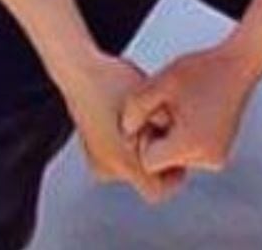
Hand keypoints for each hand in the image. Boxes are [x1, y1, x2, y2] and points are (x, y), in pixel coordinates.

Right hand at [52, 52, 186, 203]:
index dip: (173, 179)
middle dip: (157, 160)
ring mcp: (96, 160)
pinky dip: (127, 147)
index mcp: (123, 161)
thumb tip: (184, 138)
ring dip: (142, 152)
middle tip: (164, 135)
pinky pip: (117, 159)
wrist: (78, 70)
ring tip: (146, 124)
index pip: (157, 192)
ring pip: (131, 168)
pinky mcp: (90, 151)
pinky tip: (130, 123)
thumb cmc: (115, 81)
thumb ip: (169, 125)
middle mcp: (107, 168)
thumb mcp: (153, 100)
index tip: (178, 158)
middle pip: (144, 179)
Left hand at [120, 42, 261, 174]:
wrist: (238, 65)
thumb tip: (126, 134)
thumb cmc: (198, 70)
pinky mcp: (220, 155)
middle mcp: (208, 160)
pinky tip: (190, 114)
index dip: (145, 137)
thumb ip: (134, 107)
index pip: (149, 163)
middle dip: (159, 139)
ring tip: (180, 110)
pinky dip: (184, 139)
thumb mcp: (159, 82)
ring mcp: (217, 160)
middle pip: (163, 164)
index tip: (155, 112)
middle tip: (167, 110)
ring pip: (176, 160)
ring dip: (171, 138)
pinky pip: (189, 155)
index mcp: (192, 145)